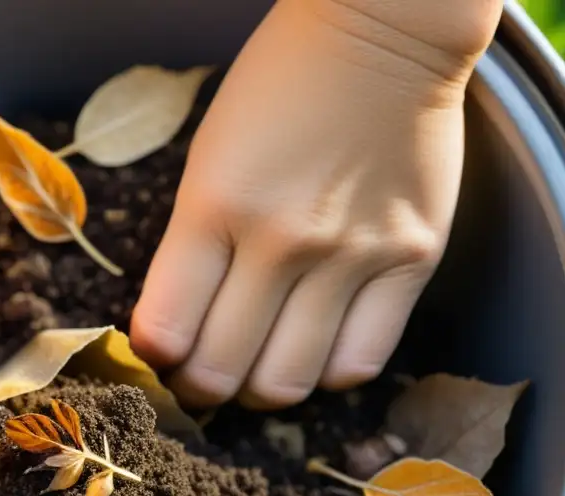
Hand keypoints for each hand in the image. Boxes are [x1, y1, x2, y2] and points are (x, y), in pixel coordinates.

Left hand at [131, 0, 497, 409]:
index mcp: (214, 207)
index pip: (165, 330)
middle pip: (222, 371)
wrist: (381, 34)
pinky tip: (315, 349)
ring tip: (258, 369)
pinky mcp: (411, 260)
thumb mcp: (206, 162)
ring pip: (289, 383)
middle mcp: (282, 240)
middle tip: (202, 378)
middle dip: (200, 389)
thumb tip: (177, 333)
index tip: (159, 357)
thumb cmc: (275, 93)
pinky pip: (361, 362)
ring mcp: (351, 254)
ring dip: (261, 391)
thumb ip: (191, 250)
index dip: (154, 361)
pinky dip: (326, 373)